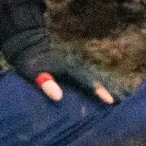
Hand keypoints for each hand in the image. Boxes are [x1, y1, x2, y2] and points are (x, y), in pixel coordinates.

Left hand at [3, 29, 119, 104]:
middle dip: (104, 91)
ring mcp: (70, 67)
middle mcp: (73, 67)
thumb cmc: (30, 59)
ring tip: (110, 100)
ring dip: (98, 88)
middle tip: (118, 103)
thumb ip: (45, 82)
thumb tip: (58, 97)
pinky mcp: (66, 69)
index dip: (98, 91)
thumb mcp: (34, 72)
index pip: (87, 82)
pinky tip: (90, 94)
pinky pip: (81, 79)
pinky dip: (88, 86)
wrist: (27, 43)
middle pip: (92, 80)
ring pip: (88, 79)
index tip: (111, 101)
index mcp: (68, 69)